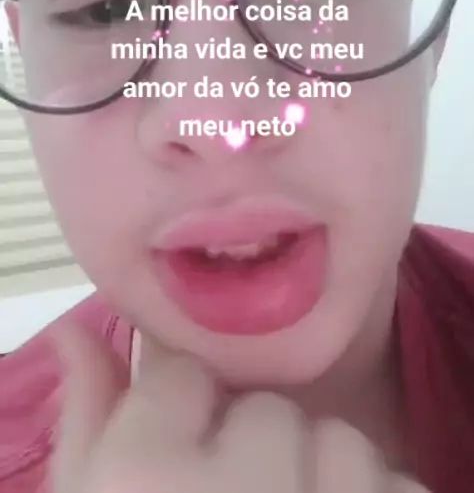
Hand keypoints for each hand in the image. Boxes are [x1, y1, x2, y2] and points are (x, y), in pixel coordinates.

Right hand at [50, 326, 430, 492]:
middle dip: (256, 456)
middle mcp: (243, 485)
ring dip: (324, 484)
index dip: (184, 419)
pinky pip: (400, 489)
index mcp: (146, 476)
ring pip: (342, 444)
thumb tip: (75, 331)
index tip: (182, 459)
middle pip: (267, 411)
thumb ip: (87, 425)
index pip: (183, 374)